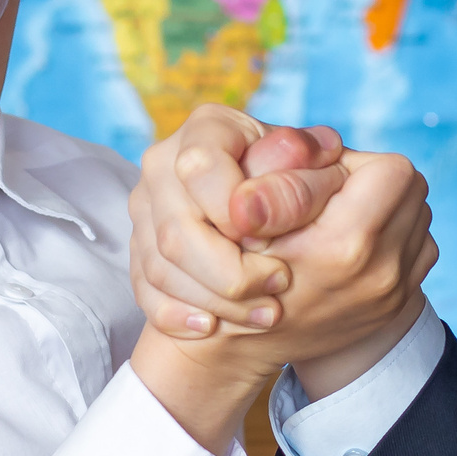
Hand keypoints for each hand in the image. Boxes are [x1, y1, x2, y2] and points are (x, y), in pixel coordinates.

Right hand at [127, 108, 435, 446]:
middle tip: (336, 194)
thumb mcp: (248, 220)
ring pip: (418, 213)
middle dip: (377, 181)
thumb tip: (315, 142)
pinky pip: (418, 244)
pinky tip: (354, 245)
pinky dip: (393, 236)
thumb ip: (281, 175)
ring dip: (387, 206)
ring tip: (343, 219)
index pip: (392, 170)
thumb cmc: (240, 270)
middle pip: (413, 187)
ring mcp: (395, 291)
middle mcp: (381, 272)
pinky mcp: (401, 302)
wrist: (249, 344)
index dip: (356, 163)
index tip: (325, 178)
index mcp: (345, 246)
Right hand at [129, 105, 348, 340]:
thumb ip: (306, 169)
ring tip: (267, 313)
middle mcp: (164, 164)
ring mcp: (146, 209)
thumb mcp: (317, 167)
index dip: (236, 213)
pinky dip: (178, 315)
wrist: (273, 214)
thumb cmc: (302, 181)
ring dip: (215, 300)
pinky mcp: (139, 248)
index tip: (273, 242)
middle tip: (280, 284)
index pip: (202, 168)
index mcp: (208, 128)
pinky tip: (213, 327)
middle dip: (229, 272)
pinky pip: (146, 292)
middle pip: (176, 230)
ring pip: (161, 267)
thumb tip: (285, 174)